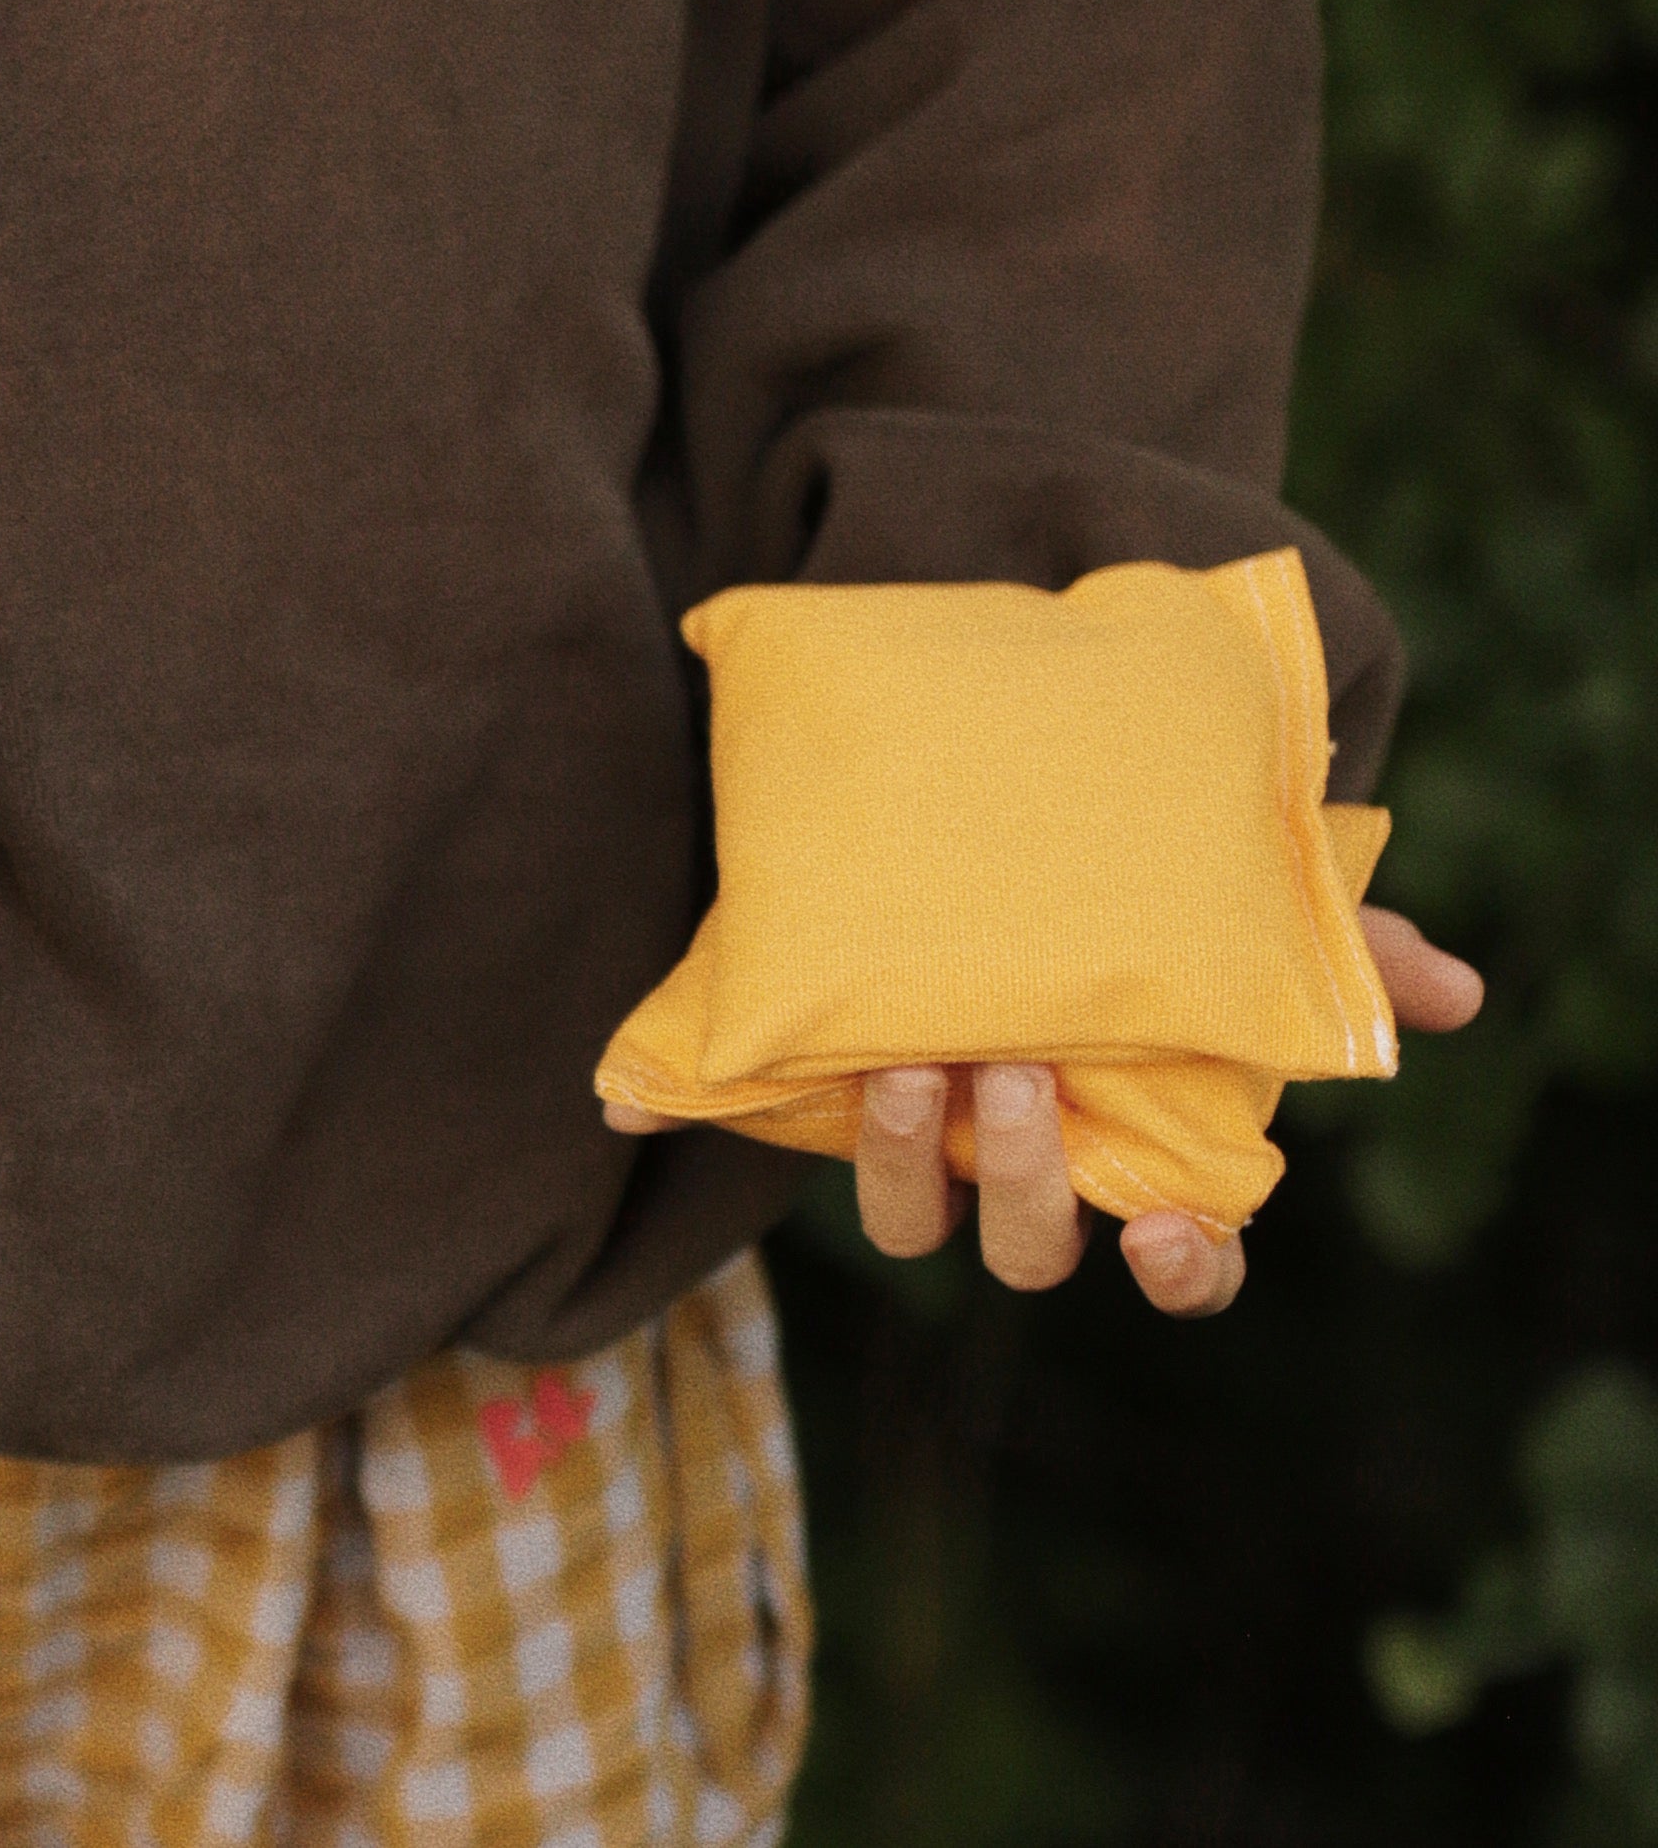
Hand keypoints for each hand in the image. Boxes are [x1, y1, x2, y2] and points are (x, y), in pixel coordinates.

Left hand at [601, 903, 1484, 1316]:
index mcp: (1128, 1138)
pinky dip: (667, 1113)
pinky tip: (626, 1107)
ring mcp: (916, 1132)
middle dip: (1030, 1182)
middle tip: (1014, 1075)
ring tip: (910, 1063)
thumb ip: (1339, 938)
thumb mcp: (1228, 897)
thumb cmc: (1117, 888)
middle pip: (1028, 1246)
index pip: (1176, 1259)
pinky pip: (741, 1125)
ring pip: (910, 1219)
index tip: (1170, 1235)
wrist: (962, 810)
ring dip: (910, 1162)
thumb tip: (1451, 990)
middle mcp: (1020, 1159)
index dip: (1177, 1267)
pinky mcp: (808, 1081)